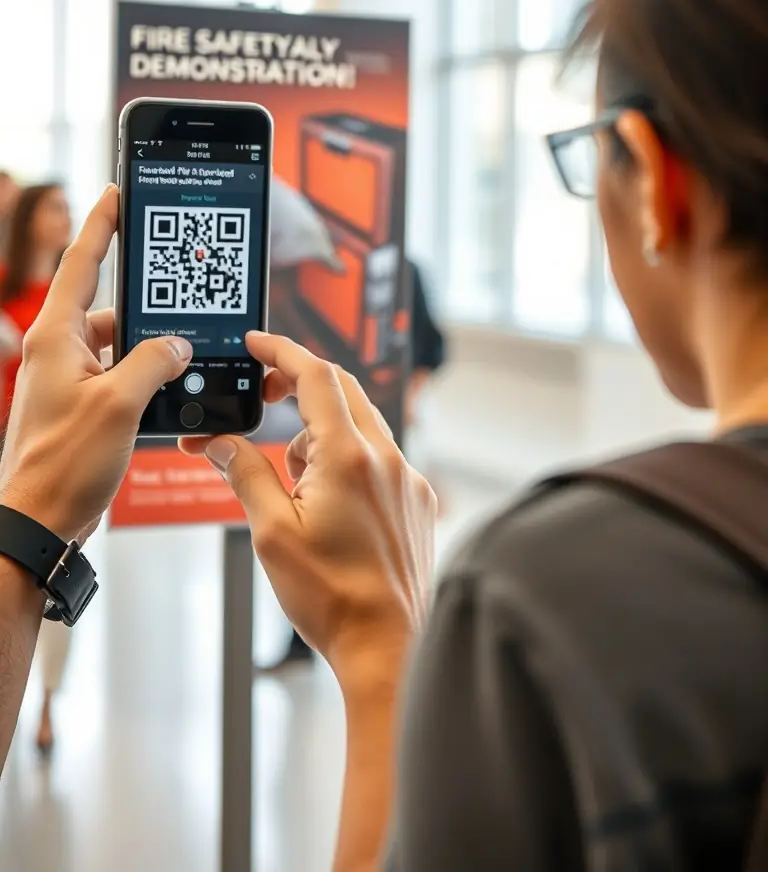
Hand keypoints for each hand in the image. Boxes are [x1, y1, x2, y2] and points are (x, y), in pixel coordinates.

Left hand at [0, 185, 192, 541]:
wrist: (39, 521)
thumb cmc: (64, 466)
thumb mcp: (120, 405)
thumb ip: (155, 362)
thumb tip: (177, 345)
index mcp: (56, 337)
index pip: (83, 264)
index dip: (103, 224)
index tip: (117, 193)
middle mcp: (60, 352)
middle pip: (110, 308)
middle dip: (147, 307)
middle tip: (178, 294)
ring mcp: (71, 380)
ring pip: (121, 346)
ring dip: (151, 351)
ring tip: (181, 358)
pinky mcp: (84, 406)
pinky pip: (121, 377)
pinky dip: (146, 379)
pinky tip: (169, 391)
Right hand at [180, 334, 436, 684]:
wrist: (389, 646)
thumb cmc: (334, 598)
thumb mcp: (273, 535)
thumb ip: (246, 475)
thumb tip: (222, 444)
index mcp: (349, 457)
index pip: (316, 376)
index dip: (283, 351)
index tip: (258, 344)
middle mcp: (386, 459)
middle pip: (342, 391)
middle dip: (298, 385)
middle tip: (263, 397)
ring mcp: (407, 479)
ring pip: (359, 427)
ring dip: (319, 435)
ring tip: (293, 488)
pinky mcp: (417, 500)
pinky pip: (378, 458)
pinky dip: (346, 460)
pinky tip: (328, 505)